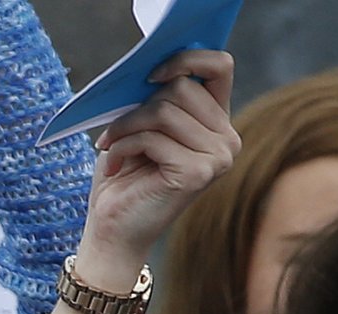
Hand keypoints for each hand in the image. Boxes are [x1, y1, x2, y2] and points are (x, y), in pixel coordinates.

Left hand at [77, 49, 238, 285]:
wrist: (113, 231)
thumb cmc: (123, 179)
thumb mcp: (143, 128)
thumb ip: (160, 99)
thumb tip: (157, 66)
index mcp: (217, 124)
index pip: (220, 67)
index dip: (187, 58)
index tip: (150, 74)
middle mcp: (227, 141)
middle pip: (182, 87)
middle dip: (138, 105)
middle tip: (115, 131)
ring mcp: (217, 158)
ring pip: (164, 111)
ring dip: (125, 126)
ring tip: (110, 147)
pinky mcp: (197, 173)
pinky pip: (153, 137)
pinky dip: (123, 146)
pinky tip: (113, 165)